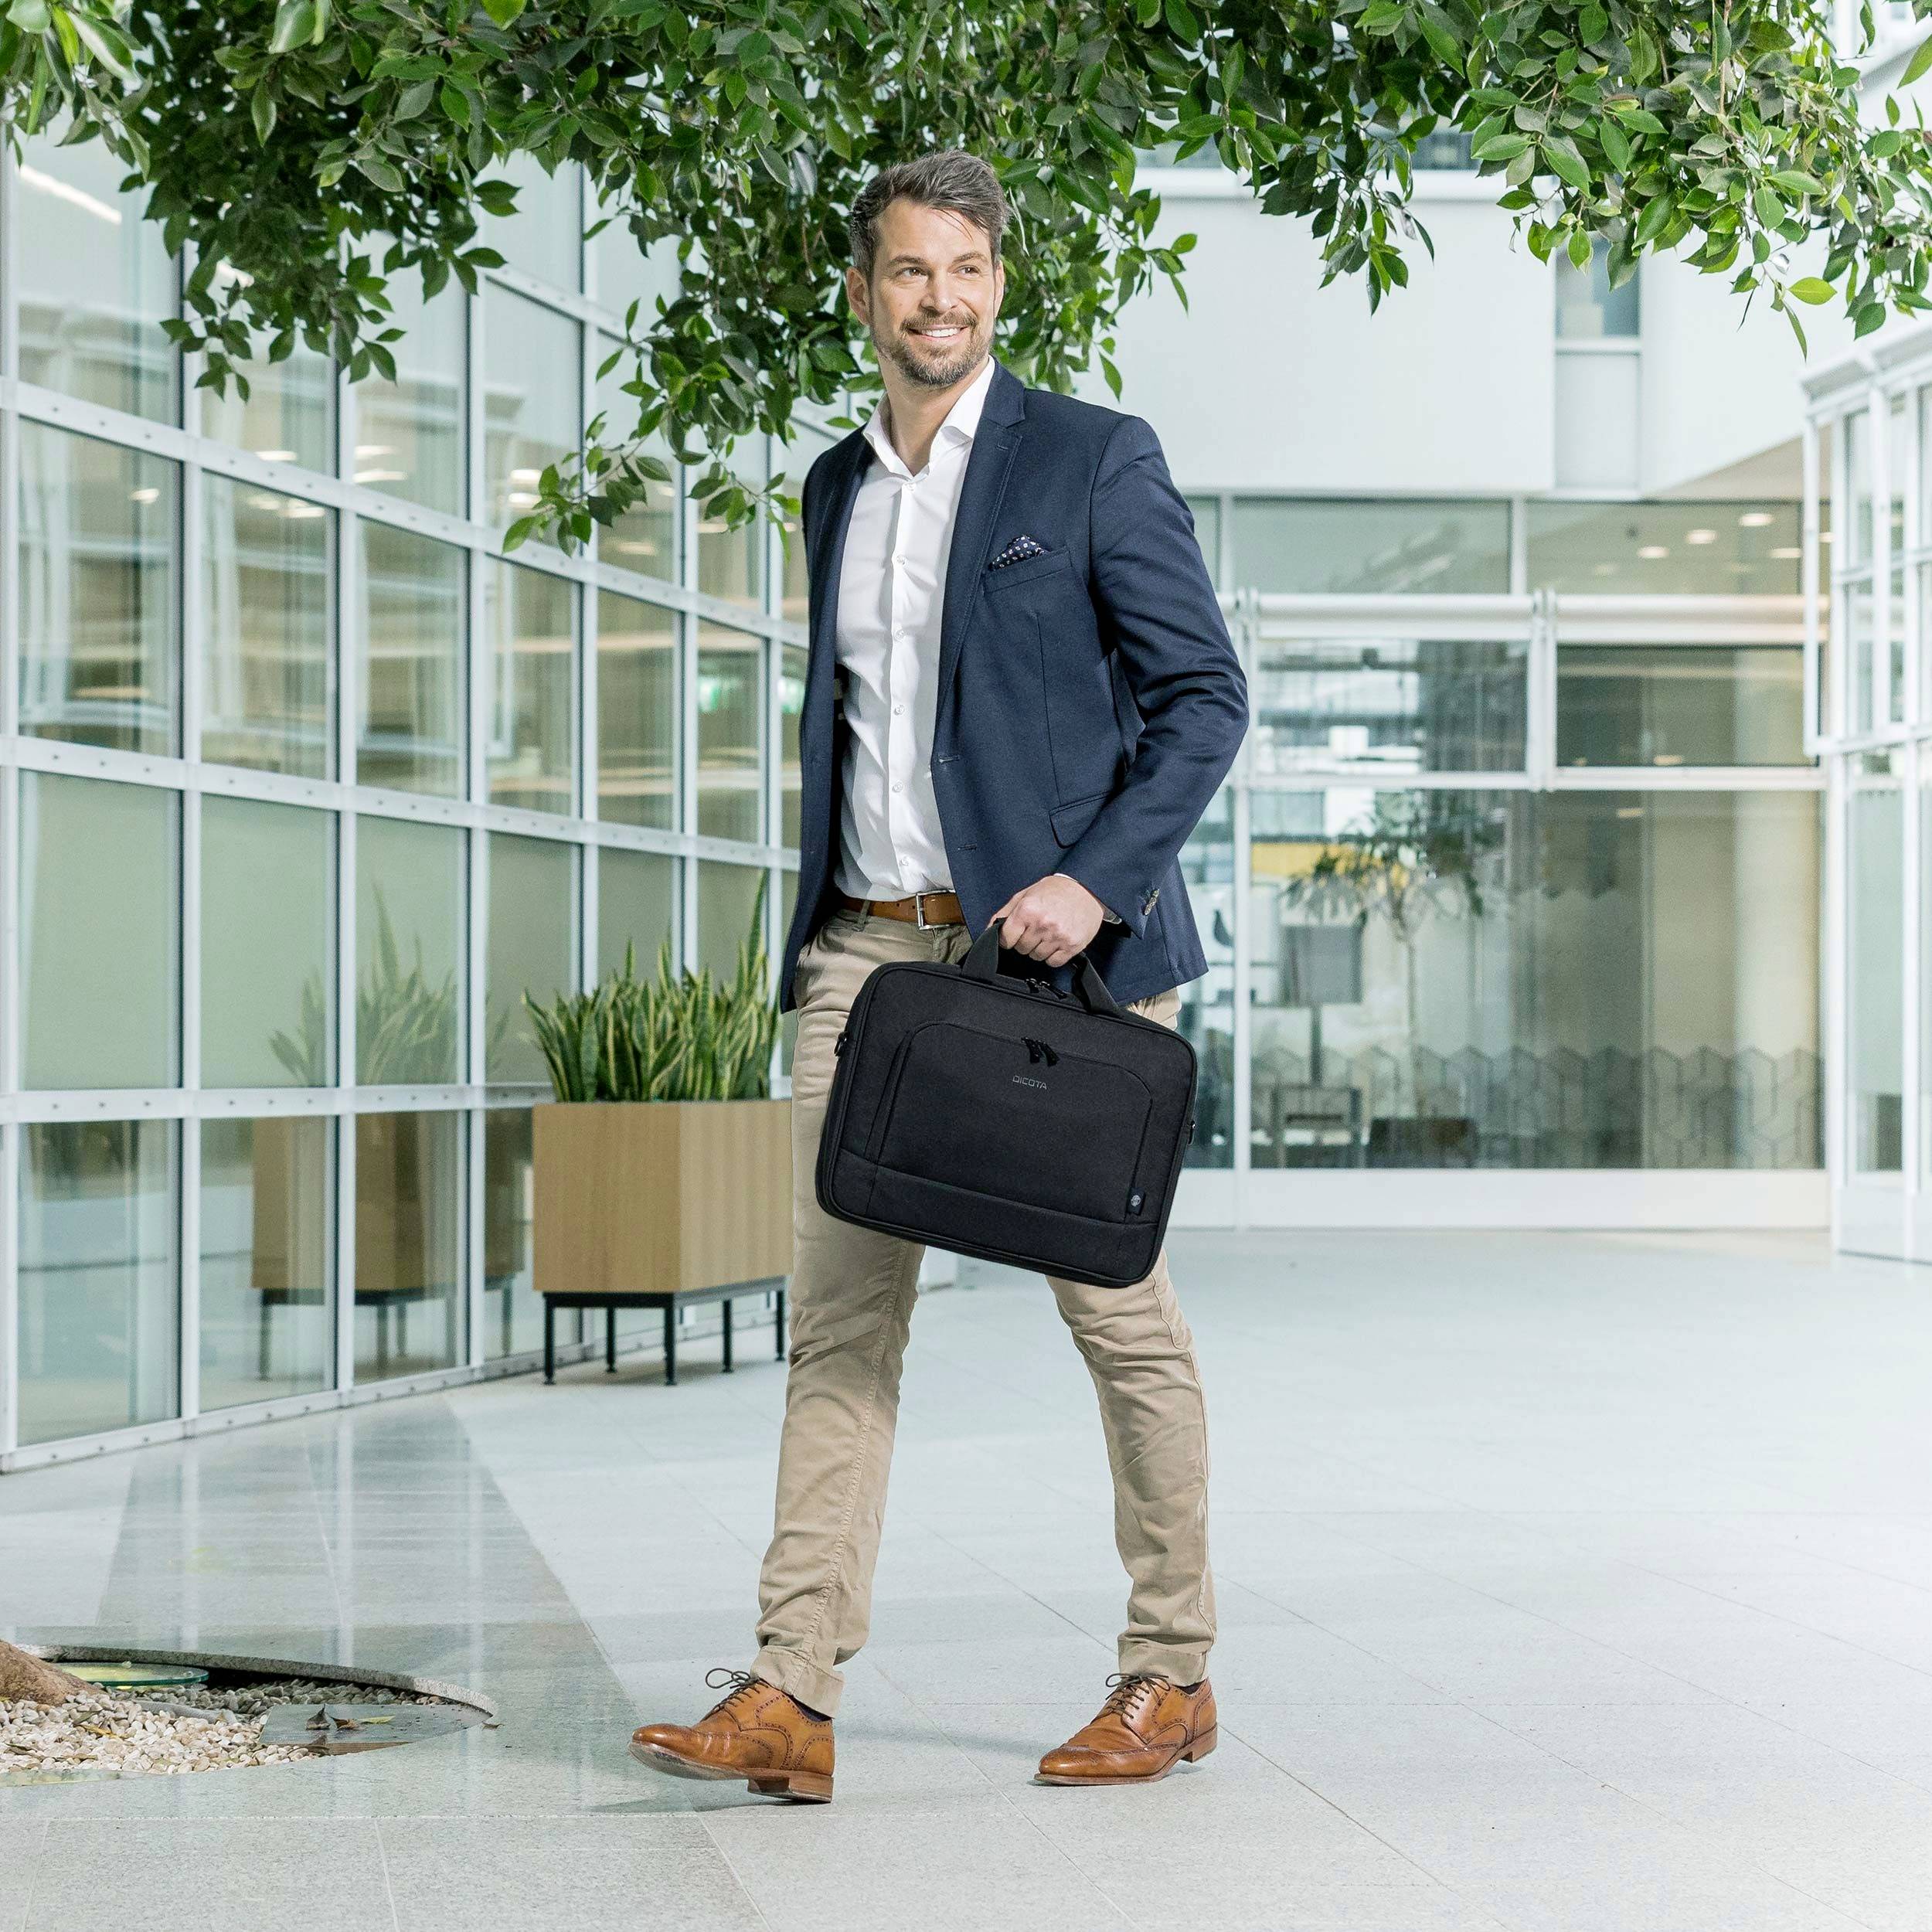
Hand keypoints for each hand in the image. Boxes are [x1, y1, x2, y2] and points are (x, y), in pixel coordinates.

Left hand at [990, 874, 1106, 967]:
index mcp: (1027, 910)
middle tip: (1037, 928)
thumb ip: (1005, 913)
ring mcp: (1058, 936)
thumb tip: (990, 930)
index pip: (1006, 939)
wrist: (1086, 890)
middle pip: (1021, 949)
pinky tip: (1057, 941)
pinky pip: (1053, 962)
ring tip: (1049, 932)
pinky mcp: (1072, 945)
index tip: (1015, 933)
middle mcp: (1042, 924)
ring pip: (1037, 957)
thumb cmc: (1055, 891)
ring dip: (1040, 948)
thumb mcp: (1025, 895)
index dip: (1009, 937)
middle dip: (1026, 941)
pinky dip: (1053, 955)